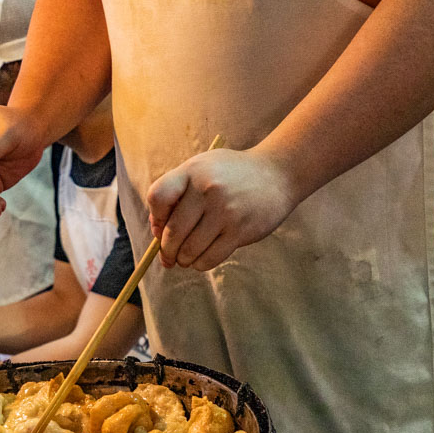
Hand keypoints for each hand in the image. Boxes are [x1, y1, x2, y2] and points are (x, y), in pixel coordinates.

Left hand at [146, 147, 301, 271]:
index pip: (158, 197)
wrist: (278, 173)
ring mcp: (225, 210)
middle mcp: (207, 189)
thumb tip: (156, 231)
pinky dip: (200, 264)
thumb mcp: (201, 169)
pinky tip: (200, 259)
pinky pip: (210, 258)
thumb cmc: (230, 175)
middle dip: (167, 250)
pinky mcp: (240, 230)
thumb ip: (176, 193)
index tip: (161, 227)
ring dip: (183, 260)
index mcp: (192, 171)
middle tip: (168, 256)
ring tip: (185, 258)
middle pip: (172, 232)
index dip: (155, 218)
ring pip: (189, 250)